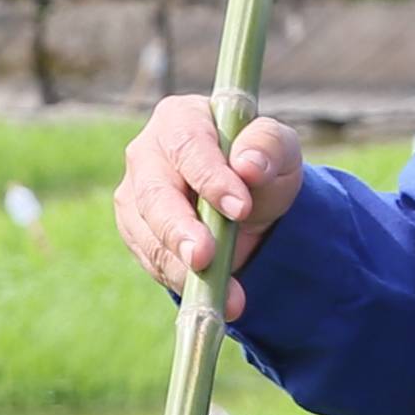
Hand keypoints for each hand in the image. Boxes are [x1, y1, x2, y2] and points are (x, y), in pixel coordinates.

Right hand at [114, 96, 302, 321]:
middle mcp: (147, 153)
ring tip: (227, 296)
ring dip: (184, 268)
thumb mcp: (280, 151)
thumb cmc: (260, 166)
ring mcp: (134, 194)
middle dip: (180, 229)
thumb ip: (269, 147)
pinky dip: (183, 281)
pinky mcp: (135, 231)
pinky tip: (216, 296)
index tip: (240, 208)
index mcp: (180, 118)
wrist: (251, 207)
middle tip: (205, 258)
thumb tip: (247, 165)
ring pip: (148, 235)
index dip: (211, 178)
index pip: (188, 145)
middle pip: (155, 194)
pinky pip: (152, 261)